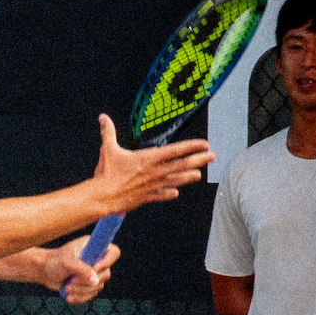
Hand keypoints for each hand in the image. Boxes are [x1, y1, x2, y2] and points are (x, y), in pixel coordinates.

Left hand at [41, 238, 119, 303]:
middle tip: (71, 282)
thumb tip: (95, 281)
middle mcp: (98, 260)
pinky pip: (91, 295)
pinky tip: (68, 296)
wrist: (45, 271)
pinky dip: (79, 297)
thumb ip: (81, 269)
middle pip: (106, 274)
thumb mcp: (67, 262)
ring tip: (67, 287)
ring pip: (97, 287)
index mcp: (95, 247)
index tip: (94, 268)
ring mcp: (94, 273)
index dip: (107, 262)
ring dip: (81, 290)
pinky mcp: (88, 285)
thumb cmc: (55, 261)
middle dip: (87, 282)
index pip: (114, 253)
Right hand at [93, 115, 212, 212]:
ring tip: (199, 175)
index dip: (192, 146)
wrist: (103, 197)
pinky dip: (169, 193)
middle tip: (212, 156)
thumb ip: (108, 133)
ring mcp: (153, 186)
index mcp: (149, 158)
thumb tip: (102, 117)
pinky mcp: (147, 197)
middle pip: (182, 165)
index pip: (176, 150)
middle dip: (199, 160)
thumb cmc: (106, 173)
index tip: (204, 144)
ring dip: (188, 177)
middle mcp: (155, 172)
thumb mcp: (108, 150)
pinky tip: (176, 192)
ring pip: (176, 180)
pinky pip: (162, 195)